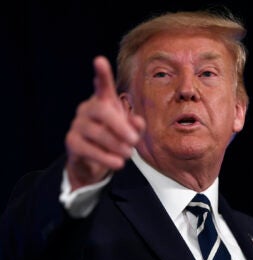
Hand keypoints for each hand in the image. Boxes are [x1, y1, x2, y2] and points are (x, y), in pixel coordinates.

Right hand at [65, 56, 144, 190]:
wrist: (94, 162)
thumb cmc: (115, 140)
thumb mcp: (130, 132)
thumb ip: (135, 126)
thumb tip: (138, 122)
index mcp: (103, 103)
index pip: (102, 86)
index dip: (102, 74)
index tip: (99, 60)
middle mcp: (88, 109)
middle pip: (102, 111)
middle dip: (120, 126)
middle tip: (134, 141)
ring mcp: (77, 125)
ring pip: (97, 132)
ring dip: (116, 145)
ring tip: (128, 154)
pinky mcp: (71, 142)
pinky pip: (89, 149)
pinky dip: (106, 157)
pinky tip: (119, 163)